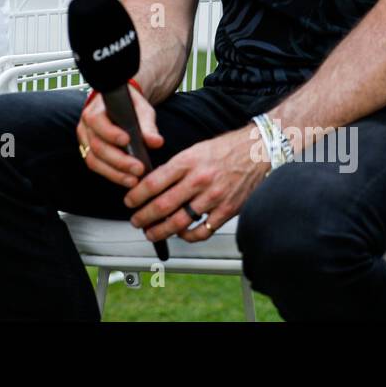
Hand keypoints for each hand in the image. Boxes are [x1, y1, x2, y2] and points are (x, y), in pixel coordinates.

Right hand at [76, 84, 162, 188]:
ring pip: (94, 160)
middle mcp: (86, 126)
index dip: (110, 133)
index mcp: (96, 110)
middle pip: (97, 146)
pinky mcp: (88, 153)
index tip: (128, 140)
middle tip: (139, 169)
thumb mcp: (141, 110)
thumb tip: (156, 142)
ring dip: (115, 173)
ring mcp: (85, 141)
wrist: (118, 107)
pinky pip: (97, 167)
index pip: (97, 121)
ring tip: (133, 180)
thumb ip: (147, 125)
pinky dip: (112, 175)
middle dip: (118, 160)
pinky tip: (127, 180)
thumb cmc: (130, 107)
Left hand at [125, 126, 269, 242]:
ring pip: (180, 222)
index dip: (137, 195)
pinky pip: (203, 230)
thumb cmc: (225, 150)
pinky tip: (181, 234)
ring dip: (161, 230)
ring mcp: (214, 197)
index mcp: (188, 161)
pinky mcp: (227, 210)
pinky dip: (188, 236)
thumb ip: (175, 167)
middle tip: (135, 221)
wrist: (256, 152)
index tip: (129, 201)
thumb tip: (152, 184)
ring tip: (151, 232)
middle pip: (163, 205)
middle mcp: (199, 180)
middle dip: (144, 217)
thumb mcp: (194, 150)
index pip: (154, 182)